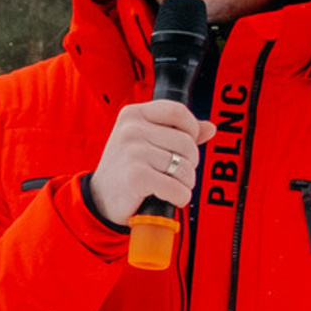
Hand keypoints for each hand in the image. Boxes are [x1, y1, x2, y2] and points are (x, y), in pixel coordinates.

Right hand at [91, 99, 209, 227]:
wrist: (100, 198)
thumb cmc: (124, 169)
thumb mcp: (146, 141)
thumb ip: (177, 131)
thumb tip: (210, 127)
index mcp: (133, 115)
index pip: (178, 112)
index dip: (191, 128)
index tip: (186, 143)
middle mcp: (131, 130)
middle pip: (186, 142)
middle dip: (190, 162)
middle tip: (176, 172)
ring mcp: (133, 152)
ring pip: (185, 167)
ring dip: (185, 183)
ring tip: (172, 185)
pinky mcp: (137, 176)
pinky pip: (176, 187)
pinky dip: (180, 197)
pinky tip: (170, 197)